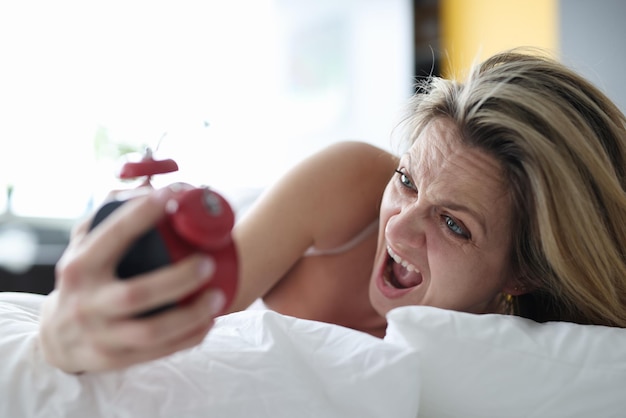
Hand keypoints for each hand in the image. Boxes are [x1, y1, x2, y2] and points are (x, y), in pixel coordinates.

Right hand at [38, 187, 225, 373]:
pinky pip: (159, 352)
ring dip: (190, 315)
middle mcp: (86, 303)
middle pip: (137, 294)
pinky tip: (209, 321)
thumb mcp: (82, 247)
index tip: (173, 195)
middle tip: (208, 262)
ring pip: (152, 332)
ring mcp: (100, 336)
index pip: (112, 236)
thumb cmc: (81, 281)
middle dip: (178, 279)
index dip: (143, 213)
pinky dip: (188, 337)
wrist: (55, 338)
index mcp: (79, 267)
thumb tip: (149, 181)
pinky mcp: (116, 360)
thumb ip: (109, 214)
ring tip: (218, 297)